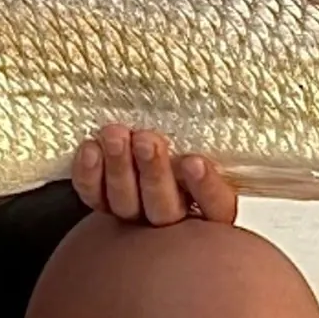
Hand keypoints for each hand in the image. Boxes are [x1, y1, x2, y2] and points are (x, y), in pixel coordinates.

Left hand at [72, 124, 236, 225]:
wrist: (150, 137)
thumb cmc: (188, 135)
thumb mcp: (207, 134)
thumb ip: (213, 132)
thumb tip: (229, 102)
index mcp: (211, 204)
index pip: (216, 206)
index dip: (206, 188)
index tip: (195, 162)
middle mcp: (176, 214)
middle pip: (166, 207)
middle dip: (154, 172)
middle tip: (147, 140)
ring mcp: (138, 212)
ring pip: (127, 204)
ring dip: (119, 169)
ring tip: (115, 135)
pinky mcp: (106, 203)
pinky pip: (95, 197)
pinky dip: (89, 175)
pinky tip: (90, 149)